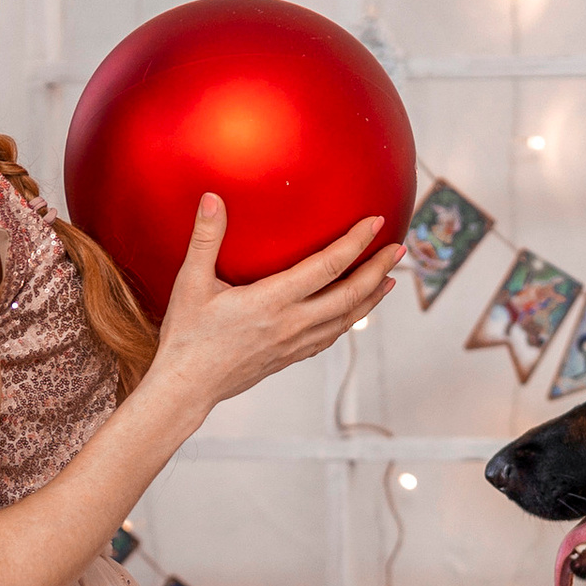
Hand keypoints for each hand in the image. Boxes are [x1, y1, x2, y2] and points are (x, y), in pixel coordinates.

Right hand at [146, 195, 400, 417]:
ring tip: (389, 279)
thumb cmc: (187, 335)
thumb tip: (212, 198)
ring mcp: (294, 344)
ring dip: (371, 298)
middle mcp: (291, 323)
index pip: (326, 267)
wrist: (187, 386)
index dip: (355, 243)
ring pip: (345, 320)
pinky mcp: (290, 357)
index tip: (376, 223)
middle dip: (377, 270)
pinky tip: (354, 312)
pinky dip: (350, 321)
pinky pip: (330, 337)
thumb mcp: (191, 283)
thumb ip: (206, 239)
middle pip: (349, 295)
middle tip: (399, 250)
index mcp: (271, 301)